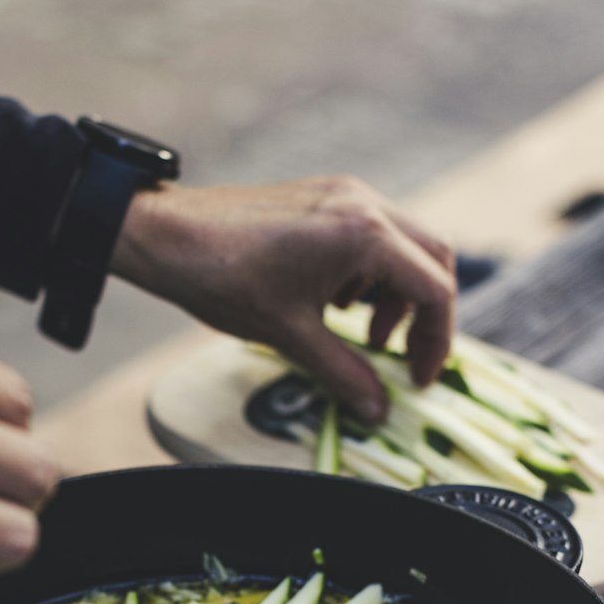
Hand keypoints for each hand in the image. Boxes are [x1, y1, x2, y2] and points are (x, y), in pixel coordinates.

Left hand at [111, 175, 455, 422]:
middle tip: (404, 357)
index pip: (434, 289)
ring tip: (365, 333)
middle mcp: (364, 203)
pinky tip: (338, 303)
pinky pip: (372, 232)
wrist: (167, 235)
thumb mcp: (290, 335)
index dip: (436, 341)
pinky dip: (371, 272)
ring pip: (404, 245)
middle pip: (432, 259)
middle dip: (426, 314)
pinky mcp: (325, 196)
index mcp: (363, 234)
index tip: (418, 377)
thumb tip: (377, 409)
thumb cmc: (223, 278)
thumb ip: (343, 373)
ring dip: (398, 293)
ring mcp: (345, 194)